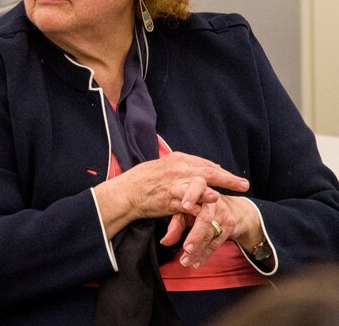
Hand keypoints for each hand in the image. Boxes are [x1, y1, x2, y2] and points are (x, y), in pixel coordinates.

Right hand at [93, 151, 249, 235]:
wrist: (125, 193)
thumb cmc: (141, 180)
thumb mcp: (161, 166)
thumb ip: (180, 167)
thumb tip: (199, 168)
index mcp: (176, 159)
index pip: (203, 163)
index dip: (219, 171)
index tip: (230, 177)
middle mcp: (177, 169)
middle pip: (208, 172)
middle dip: (228, 179)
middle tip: (244, 185)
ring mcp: (173, 184)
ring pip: (198, 186)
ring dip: (214, 191)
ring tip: (230, 194)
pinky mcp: (169, 200)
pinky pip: (188, 203)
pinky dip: (199, 206)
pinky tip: (210, 209)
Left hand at [162, 195, 263, 268]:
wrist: (232, 208)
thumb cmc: (200, 206)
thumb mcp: (186, 209)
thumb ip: (175, 223)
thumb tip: (165, 242)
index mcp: (201, 189)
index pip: (197, 187)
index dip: (191, 196)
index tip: (184, 206)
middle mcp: (214, 201)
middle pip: (205, 219)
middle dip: (196, 235)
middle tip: (186, 249)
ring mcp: (223, 215)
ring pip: (210, 235)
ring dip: (198, 251)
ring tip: (185, 262)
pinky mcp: (229, 227)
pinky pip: (216, 243)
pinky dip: (205, 254)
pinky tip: (197, 263)